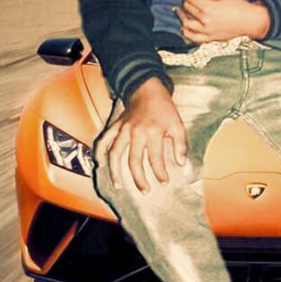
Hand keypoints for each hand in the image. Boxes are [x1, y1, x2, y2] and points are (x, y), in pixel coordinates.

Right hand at [95, 77, 187, 193]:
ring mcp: (123, 129)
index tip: (164, 183)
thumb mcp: (178, 124)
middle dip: (139, 178)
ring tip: (119, 186)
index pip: (155, 157)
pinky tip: (100, 165)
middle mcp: (136, 131)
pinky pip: (103, 140)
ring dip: (115, 171)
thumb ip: (181, 145)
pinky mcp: (115, 126)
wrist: (147, 90)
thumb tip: (181, 164)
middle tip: (145, 191)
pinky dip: (99, 152)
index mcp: (153, 131)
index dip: (160, 172)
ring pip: (116, 153)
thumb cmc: (164, 109)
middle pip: (134, 160)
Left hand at [174, 0, 269, 42]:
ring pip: (186, 23)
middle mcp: (205, 20)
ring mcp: (206, 31)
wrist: (250, 21)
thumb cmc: (238, 6)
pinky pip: (192, 37)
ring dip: (181, 15)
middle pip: (187, 8)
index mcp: (208, 7)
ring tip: (179, 10)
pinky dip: (185, 31)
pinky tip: (184, 25)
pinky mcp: (209, 39)